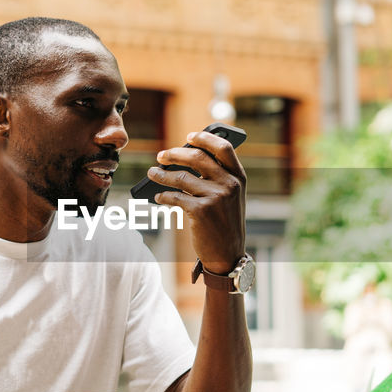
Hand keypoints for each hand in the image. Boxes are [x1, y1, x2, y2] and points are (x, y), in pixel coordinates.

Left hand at [149, 130, 246, 272]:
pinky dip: (163, 196)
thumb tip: (185, 158)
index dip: (205, 138)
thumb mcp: (231, 197)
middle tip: (161, 156)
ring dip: (162, 175)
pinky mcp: (201, 211)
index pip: (223, 148)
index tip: (189, 137)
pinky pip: (175, 197)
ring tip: (152, 174)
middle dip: (175, 154)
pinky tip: (158, 198)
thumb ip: (217, 177)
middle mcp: (230, 185)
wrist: (228, 255)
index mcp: (239, 178)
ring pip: (181, 178)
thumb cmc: (225, 223)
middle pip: (198, 158)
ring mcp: (216, 197)